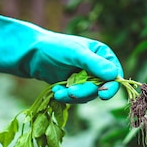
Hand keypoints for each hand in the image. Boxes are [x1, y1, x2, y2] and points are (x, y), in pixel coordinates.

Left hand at [0, 0, 123, 102]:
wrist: (31, 54)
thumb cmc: (54, 47)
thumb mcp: (75, 53)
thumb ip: (93, 64)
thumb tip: (114, 75)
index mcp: (102, 55)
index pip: (115, 73)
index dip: (112, 86)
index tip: (103, 94)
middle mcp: (97, 67)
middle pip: (102, 88)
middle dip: (86, 92)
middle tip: (71, 92)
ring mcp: (85, 79)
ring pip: (89, 96)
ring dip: (74, 96)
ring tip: (60, 91)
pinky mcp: (74, 87)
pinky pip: (76, 99)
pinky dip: (66, 98)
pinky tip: (56, 92)